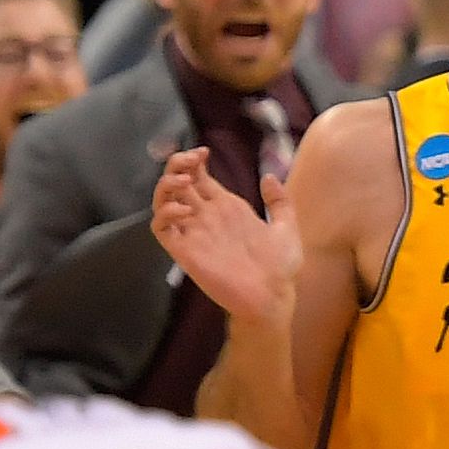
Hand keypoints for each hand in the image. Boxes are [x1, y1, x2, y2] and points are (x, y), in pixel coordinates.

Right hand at [151, 143, 298, 322]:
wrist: (272, 296)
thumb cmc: (280, 268)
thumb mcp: (286, 228)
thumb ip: (279, 202)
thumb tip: (269, 176)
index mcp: (226, 208)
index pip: (199, 177)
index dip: (194, 160)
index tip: (204, 152)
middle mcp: (206, 217)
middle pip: (178, 183)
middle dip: (177, 164)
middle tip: (190, 160)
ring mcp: (194, 233)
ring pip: (163, 201)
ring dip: (166, 184)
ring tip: (183, 180)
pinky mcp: (184, 251)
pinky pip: (161, 228)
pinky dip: (165, 213)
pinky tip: (184, 209)